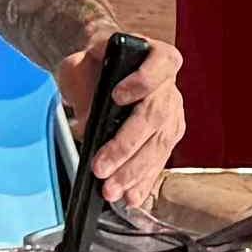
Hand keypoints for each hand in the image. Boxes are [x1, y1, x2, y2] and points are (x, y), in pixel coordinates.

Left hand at [67, 31, 186, 209]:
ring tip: (111, 190)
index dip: (143, 81)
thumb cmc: (91, 64)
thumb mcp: (80, 60)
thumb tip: (90, 112)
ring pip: (158, 145)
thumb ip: (83, 77)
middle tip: (101, 167)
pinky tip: (131, 196)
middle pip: (155, 117)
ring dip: (133, 172)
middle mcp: (168, 86)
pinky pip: (158, 161)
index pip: (161, 64)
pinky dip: (143, 181)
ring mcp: (171, 114)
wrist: (95, 73)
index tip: (117, 95)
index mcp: (155, 56)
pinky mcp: (166, 138)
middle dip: (126, 146)